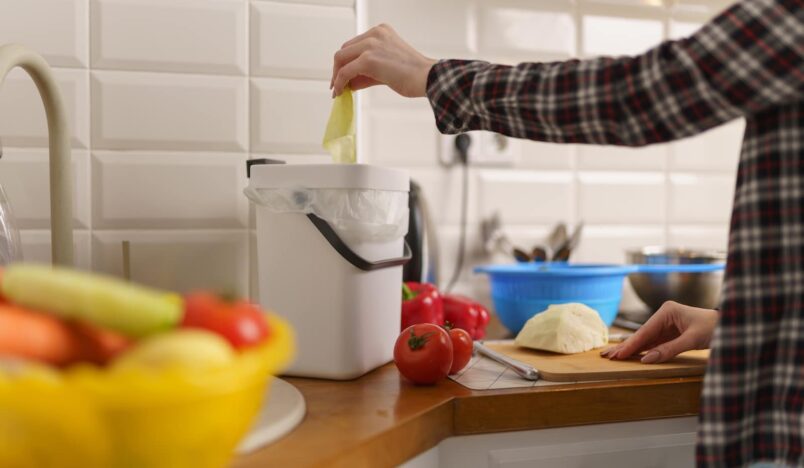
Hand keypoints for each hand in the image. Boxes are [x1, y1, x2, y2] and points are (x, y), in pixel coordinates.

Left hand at [330, 24, 436, 97]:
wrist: (427, 78)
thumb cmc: (415, 75)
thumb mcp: (388, 67)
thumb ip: (368, 72)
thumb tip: (351, 82)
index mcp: (381, 31)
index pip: (355, 45)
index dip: (347, 61)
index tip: (344, 75)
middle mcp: (374, 34)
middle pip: (345, 50)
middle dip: (339, 68)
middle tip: (338, 84)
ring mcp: (370, 44)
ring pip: (341, 58)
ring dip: (337, 76)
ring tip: (338, 90)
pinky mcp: (367, 59)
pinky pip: (345, 72)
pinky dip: (339, 82)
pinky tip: (339, 92)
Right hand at [601, 301, 717, 363]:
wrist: (731, 326)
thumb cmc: (715, 328)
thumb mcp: (692, 339)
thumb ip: (669, 349)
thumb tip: (646, 359)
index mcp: (667, 311)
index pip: (645, 332)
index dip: (631, 345)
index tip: (618, 355)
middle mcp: (664, 316)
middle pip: (641, 335)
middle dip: (625, 346)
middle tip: (606, 355)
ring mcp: (667, 325)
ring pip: (645, 340)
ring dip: (631, 349)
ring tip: (614, 356)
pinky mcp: (671, 334)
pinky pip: (654, 343)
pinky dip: (643, 350)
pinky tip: (631, 356)